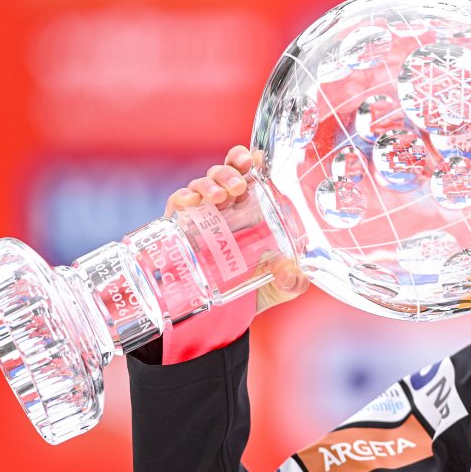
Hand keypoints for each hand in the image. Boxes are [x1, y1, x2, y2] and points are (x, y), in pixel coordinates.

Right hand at [166, 145, 307, 313]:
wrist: (228, 312)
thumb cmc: (260, 288)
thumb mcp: (284, 286)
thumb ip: (293, 281)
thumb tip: (290, 275)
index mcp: (254, 208)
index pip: (250, 173)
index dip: (250, 160)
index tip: (255, 159)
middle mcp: (229, 206)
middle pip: (225, 172)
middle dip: (230, 172)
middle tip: (238, 187)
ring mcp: (204, 214)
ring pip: (202, 183)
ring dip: (209, 183)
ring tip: (219, 197)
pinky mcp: (182, 227)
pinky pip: (177, 203)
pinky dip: (182, 197)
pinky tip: (190, 201)